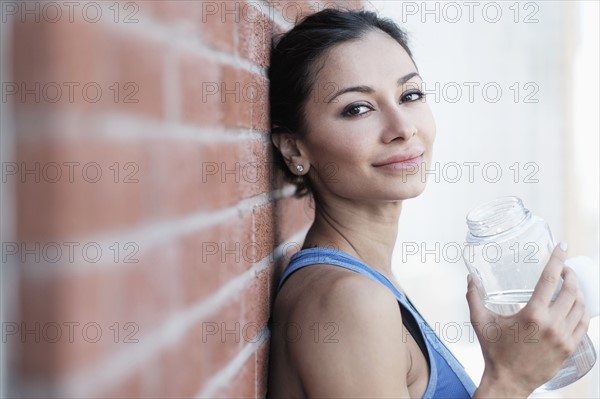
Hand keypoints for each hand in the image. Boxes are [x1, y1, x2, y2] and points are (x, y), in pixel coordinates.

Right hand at [467, 242, 590, 397]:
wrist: (508, 382)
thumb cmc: (494, 351)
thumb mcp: (480, 322)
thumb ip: (474, 297)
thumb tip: (470, 278)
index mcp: (532, 314)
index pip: (550, 279)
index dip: (557, 259)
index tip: (562, 246)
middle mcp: (551, 325)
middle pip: (571, 291)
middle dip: (570, 275)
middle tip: (565, 269)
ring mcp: (564, 338)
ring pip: (581, 307)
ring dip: (578, 292)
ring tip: (570, 286)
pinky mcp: (570, 349)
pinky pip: (583, 325)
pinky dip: (582, 312)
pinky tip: (576, 307)